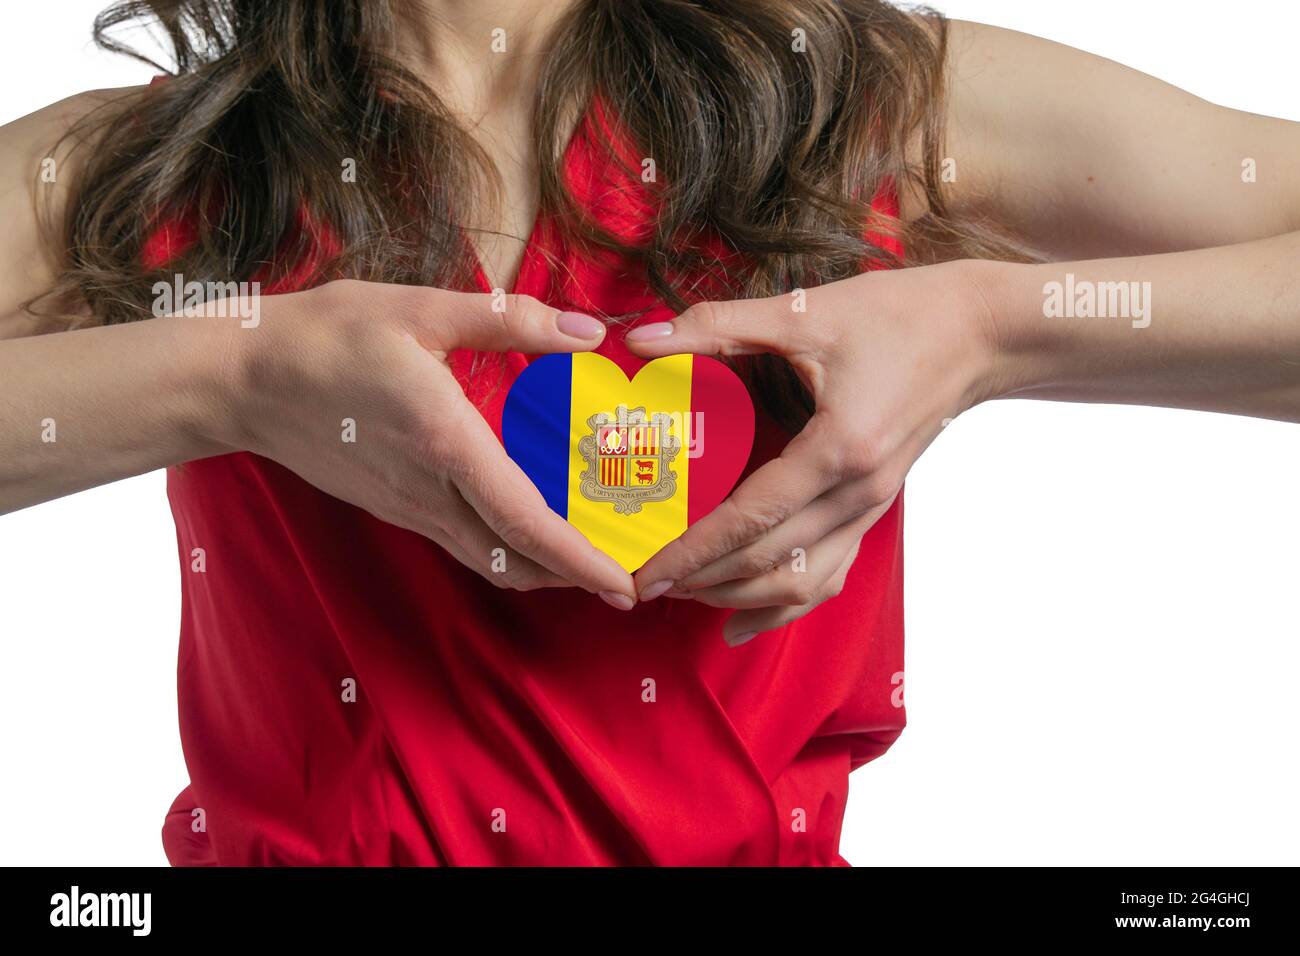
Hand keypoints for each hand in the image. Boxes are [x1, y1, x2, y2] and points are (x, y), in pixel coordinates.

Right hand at [219, 279, 636, 606]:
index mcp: (446, 444)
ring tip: (588, 558)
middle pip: (514, 560)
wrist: (241, 379)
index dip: (579, 561)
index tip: (622, 584)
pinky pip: (462, 544)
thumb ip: (509, 320)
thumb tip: (585, 334)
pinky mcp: (393, 506)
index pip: (525, 522)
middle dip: (574, 579)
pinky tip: (528, 526)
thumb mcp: (420, 310)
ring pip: (487, 560)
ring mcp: (407, 507)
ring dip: (540, 569)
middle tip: (625, 577)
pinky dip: (506, 550)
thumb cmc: (327, 336)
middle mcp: (429, 491)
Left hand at [625, 260, 1006, 641]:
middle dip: (704, 581)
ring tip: (688, 594)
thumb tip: (645, 337)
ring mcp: (872, 508)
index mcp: (840, 450)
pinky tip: (744, 620)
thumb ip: (719, 325)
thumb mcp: (804, 313)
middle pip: (771, 561)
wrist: (980, 332)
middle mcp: (859, 493)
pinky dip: (786, 603)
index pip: (751, 519)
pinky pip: (829, 573)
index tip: (649, 572)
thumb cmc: (899, 316)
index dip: (695, 551)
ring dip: (741, 596)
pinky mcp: (875, 508)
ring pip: (802, 581)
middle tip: (647, 585)